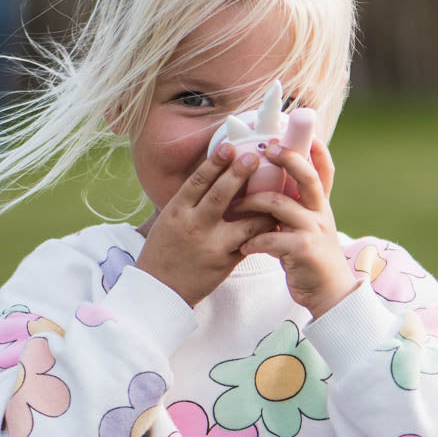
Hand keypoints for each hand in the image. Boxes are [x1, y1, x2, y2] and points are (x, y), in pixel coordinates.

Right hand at [136, 145, 276, 306]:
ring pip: (244, 222)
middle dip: (238, 175)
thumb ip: (190, 199)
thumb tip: (213, 172)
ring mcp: (211, 245)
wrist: (159, 289)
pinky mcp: (225, 263)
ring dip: (262, 206)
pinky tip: (276, 220)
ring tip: (278, 192)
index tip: (229, 147)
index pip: (197, 181)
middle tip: (255, 157)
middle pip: (219, 195)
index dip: (214, 163)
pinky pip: (249, 244)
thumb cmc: (164, 249)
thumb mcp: (169, 219)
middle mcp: (194, 225)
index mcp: (176, 211)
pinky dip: (263, 232)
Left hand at [239, 137, 357, 318]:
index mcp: (320, 206)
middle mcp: (320, 213)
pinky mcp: (303, 251)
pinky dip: (253, 241)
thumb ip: (294, 209)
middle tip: (266, 150)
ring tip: (234, 208)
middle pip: (306, 177)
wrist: (329, 294)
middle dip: (287, 159)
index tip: (308, 132)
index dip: (317, 150)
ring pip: (279, 204)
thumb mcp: (307, 229)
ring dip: (251, 203)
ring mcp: (313, 231)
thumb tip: (269, 189)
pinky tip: (243, 247)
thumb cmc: (311, 260)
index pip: (323, 172)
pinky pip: (271, 238)